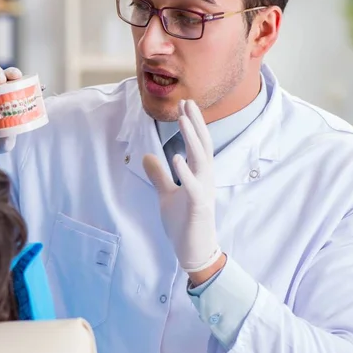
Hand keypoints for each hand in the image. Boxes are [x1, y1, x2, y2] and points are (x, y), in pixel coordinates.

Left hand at [143, 99, 222, 274]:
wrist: (193, 250)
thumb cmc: (183, 223)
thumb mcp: (167, 195)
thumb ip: (159, 175)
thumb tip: (147, 157)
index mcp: (199, 175)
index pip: (198, 144)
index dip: (193, 125)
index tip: (185, 106)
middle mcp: (205, 179)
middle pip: (203, 146)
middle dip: (195, 124)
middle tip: (187, 102)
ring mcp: (203, 192)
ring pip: (201, 160)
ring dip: (192, 139)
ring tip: (182, 120)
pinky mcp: (198, 207)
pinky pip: (193, 186)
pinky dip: (185, 171)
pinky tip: (177, 157)